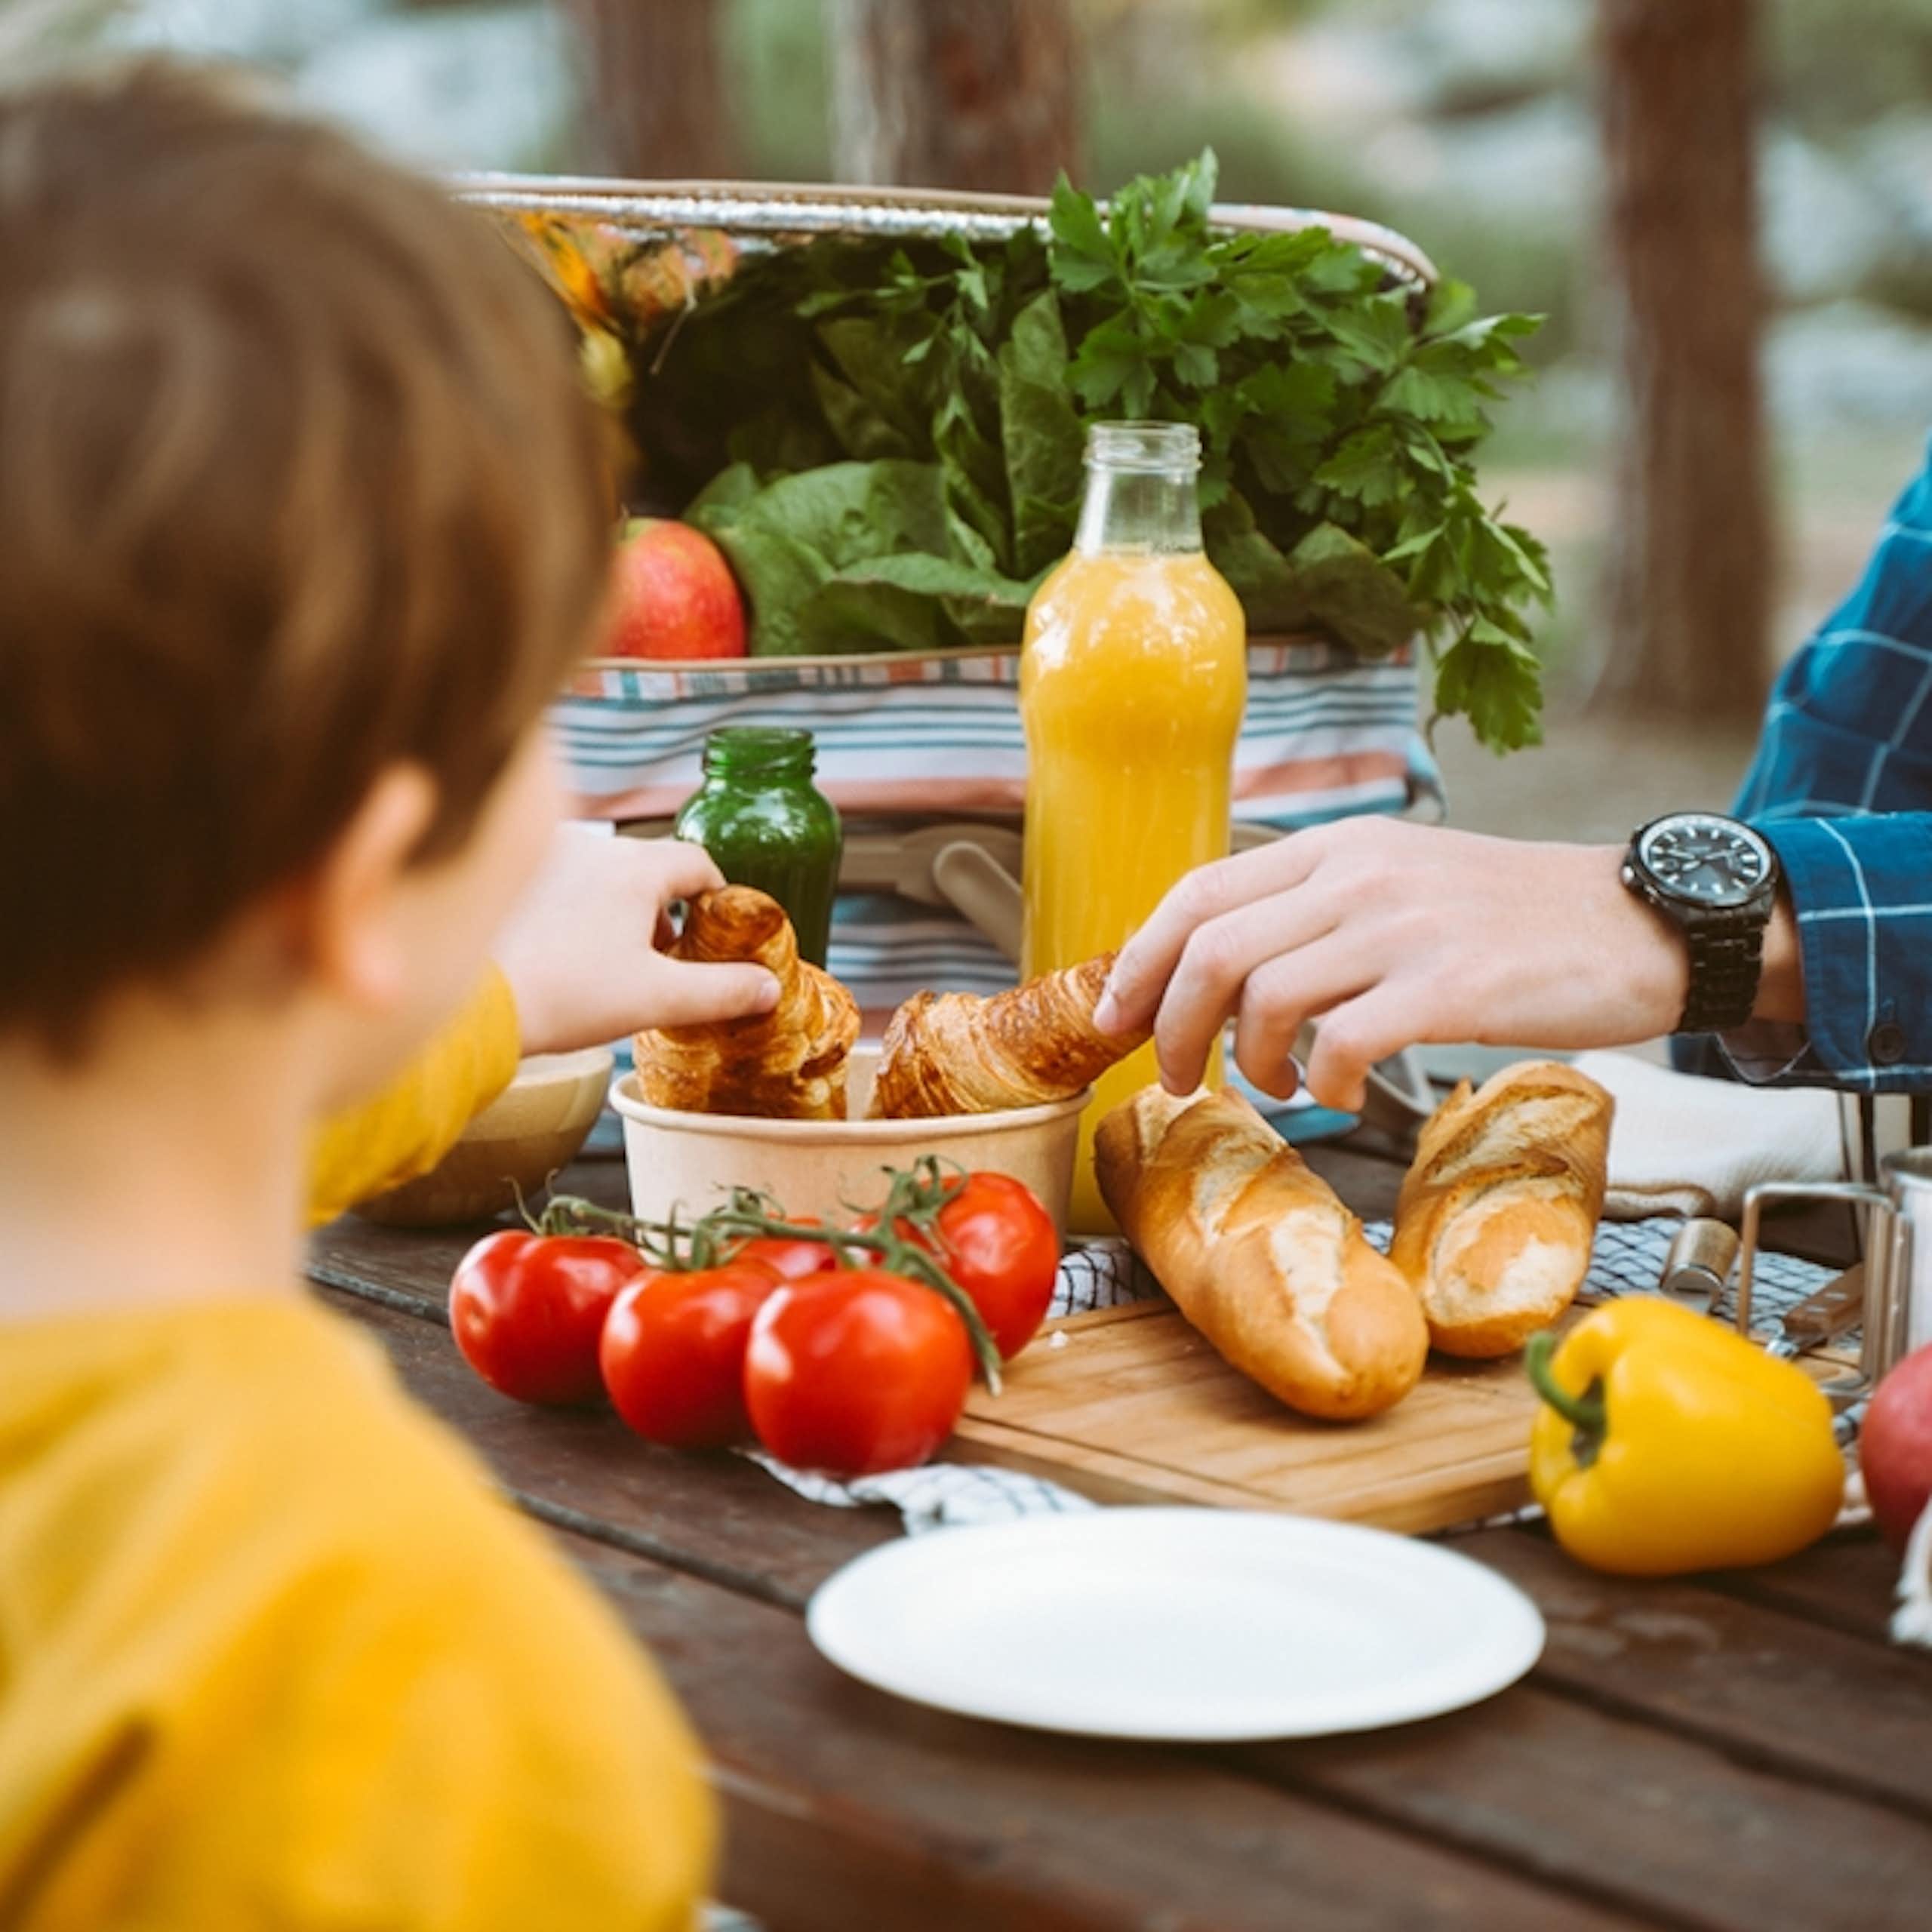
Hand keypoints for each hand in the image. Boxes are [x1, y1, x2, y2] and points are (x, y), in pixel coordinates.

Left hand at [494, 828, 778, 1056]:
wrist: (479, 1004)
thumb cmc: (568, 995)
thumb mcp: (659, 998)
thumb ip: (723, 991)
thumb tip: (768, 987)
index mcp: (636, 868)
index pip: (697, 863)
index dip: (716, 898)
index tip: (715, 932)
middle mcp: (592, 848)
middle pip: (650, 868)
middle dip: (665, 909)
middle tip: (665, 958)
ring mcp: (548, 857)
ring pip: (605, 874)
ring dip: (620, 908)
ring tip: (615, 959)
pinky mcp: (514, 878)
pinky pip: (563, 881)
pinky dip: (579, 907)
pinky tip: (569, 951)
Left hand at [1093, 819, 1691, 1111]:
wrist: (1642, 923)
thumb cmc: (1513, 919)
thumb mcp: (1402, 879)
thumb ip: (1318, 907)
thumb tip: (1222, 966)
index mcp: (1337, 846)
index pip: (1199, 893)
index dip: (1141, 960)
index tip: (1119, 1017)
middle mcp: (1359, 874)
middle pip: (1212, 948)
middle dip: (1173, 1026)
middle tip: (1183, 1079)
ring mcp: (1405, 927)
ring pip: (1264, 995)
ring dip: (1248, 1061)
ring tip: (1280, 1088)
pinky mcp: (1453, 985)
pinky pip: (1343, 1042)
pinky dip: (1324, 1083)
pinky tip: (1342, 1095)